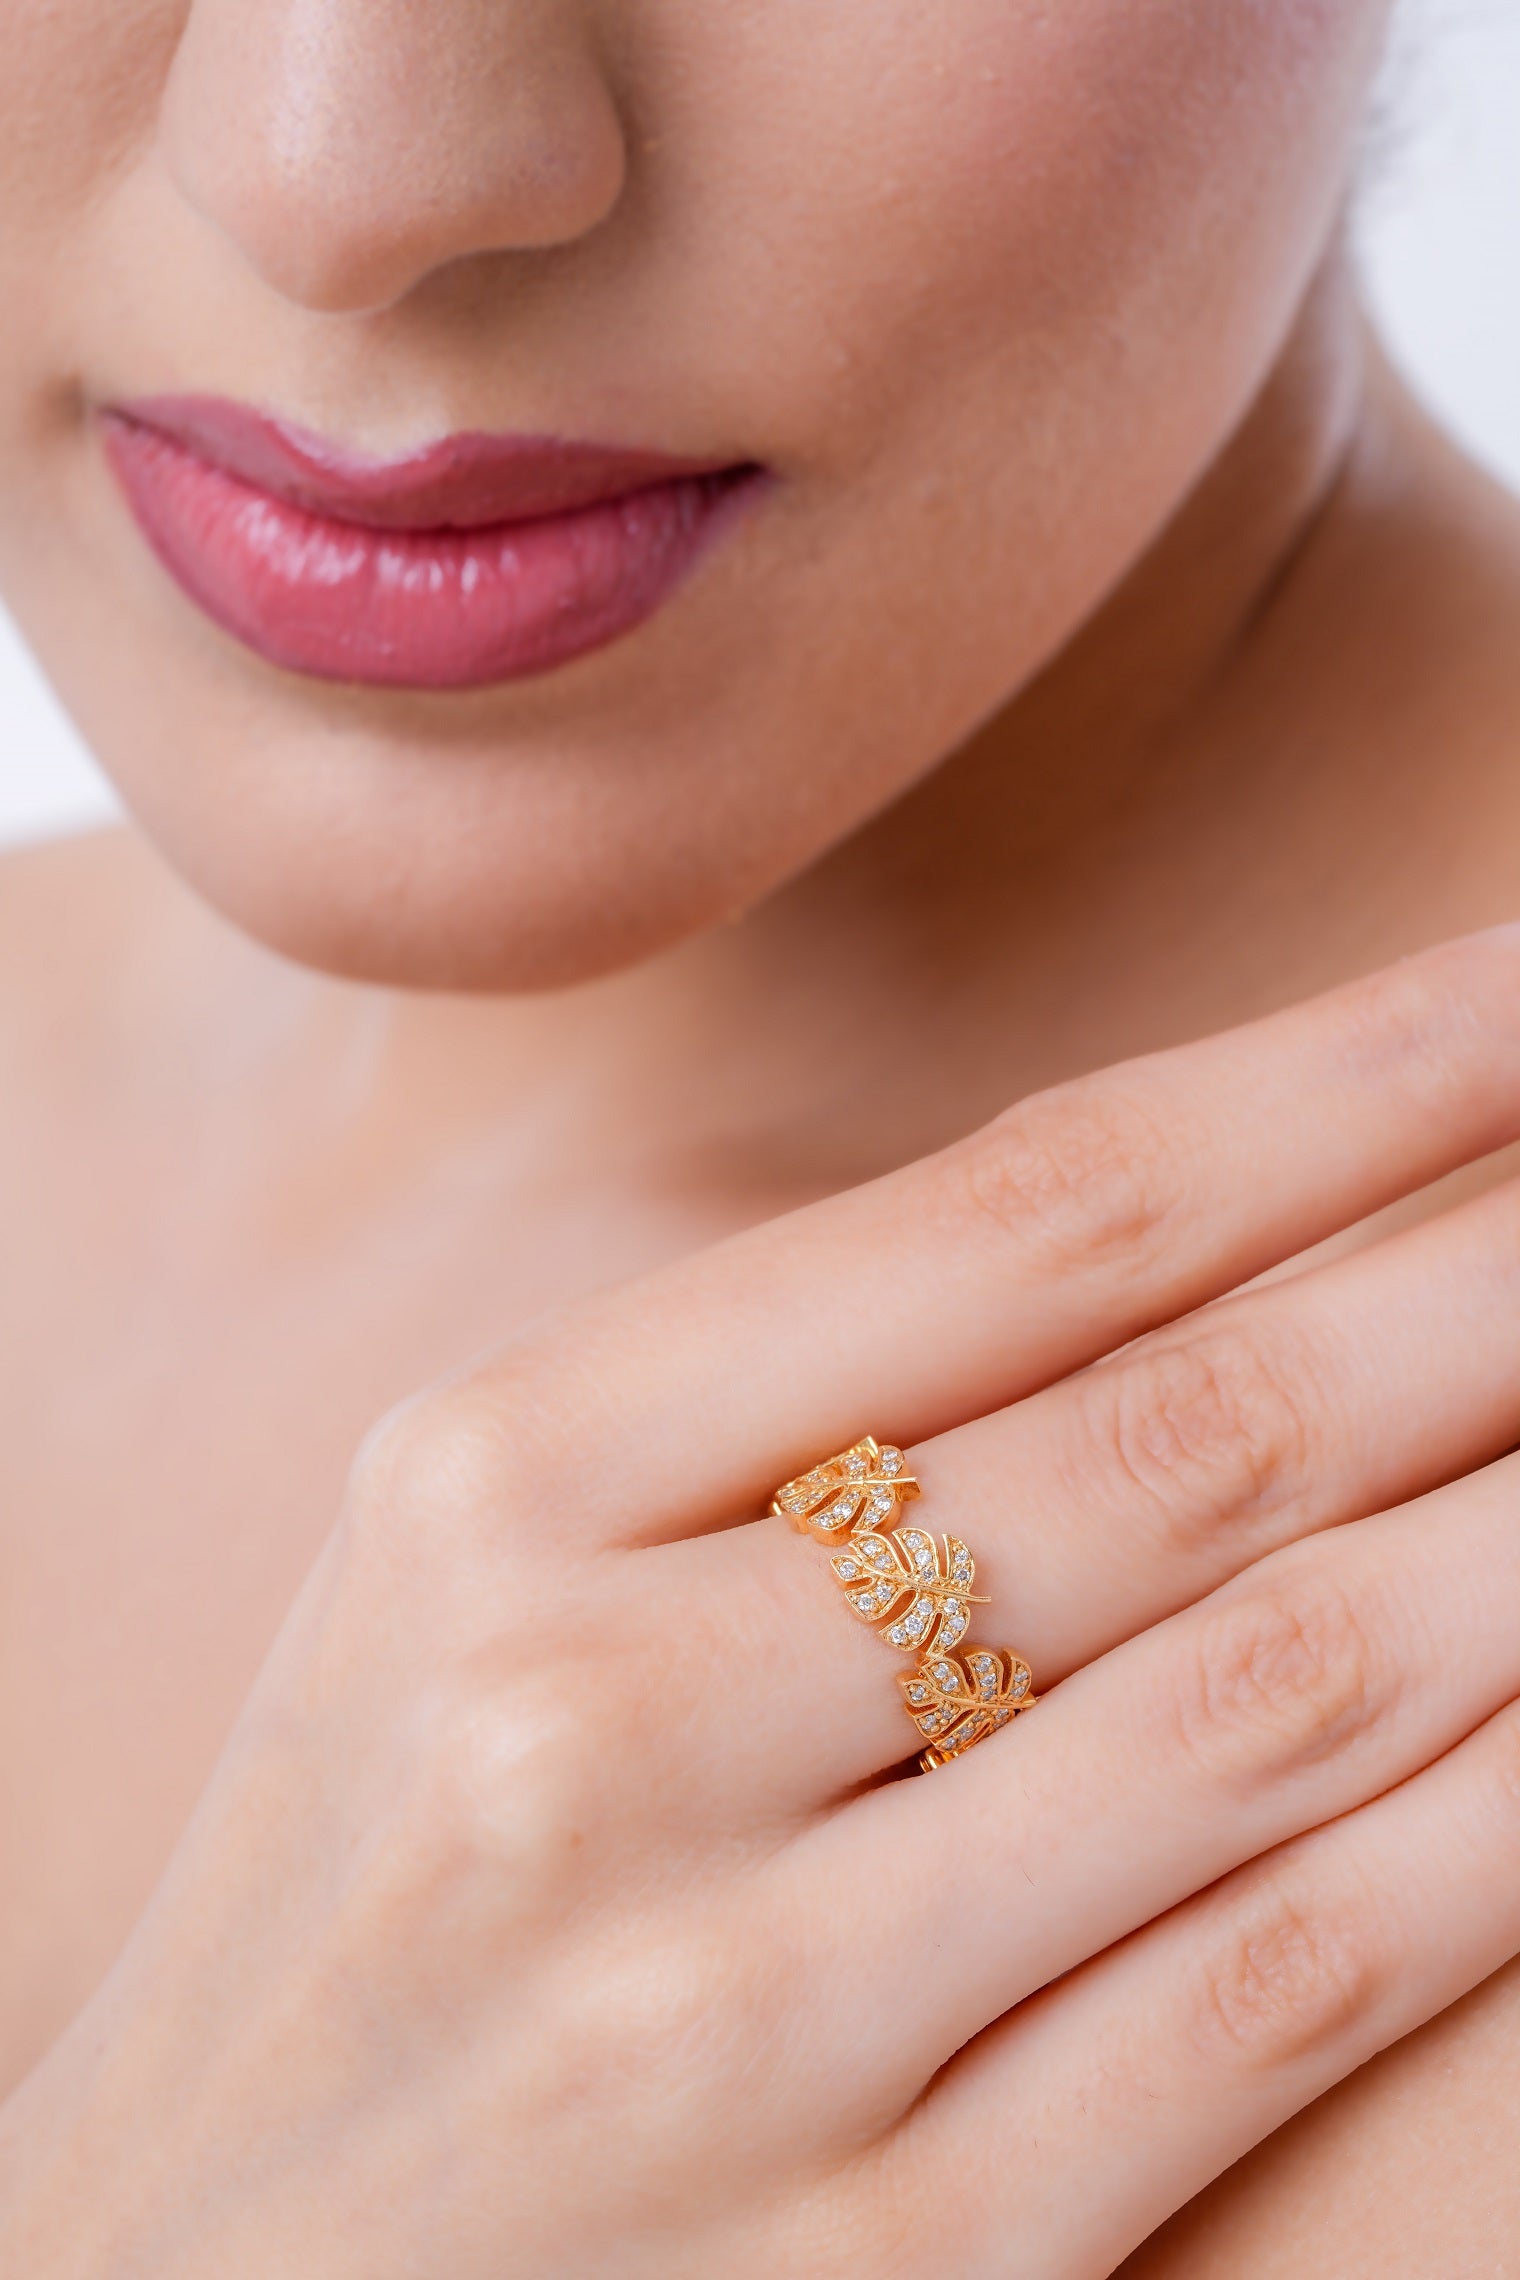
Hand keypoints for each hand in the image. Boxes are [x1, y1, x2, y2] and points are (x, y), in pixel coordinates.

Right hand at [10, 932, 1519, 2278]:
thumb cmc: (373, 1869)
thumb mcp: (470, 1569)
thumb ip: (766, 1406)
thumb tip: (1168, 1225)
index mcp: (494, 1485)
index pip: (1018, 1218)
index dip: (1334, 1081)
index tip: (1508, 989)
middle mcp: (600, 1717)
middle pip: (1183, 1432)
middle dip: (1489, 1270)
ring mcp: (746, 2011)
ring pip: (1279, 1698)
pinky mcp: (888, 2268)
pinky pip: (1279, 1990)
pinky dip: (1490, 1825)